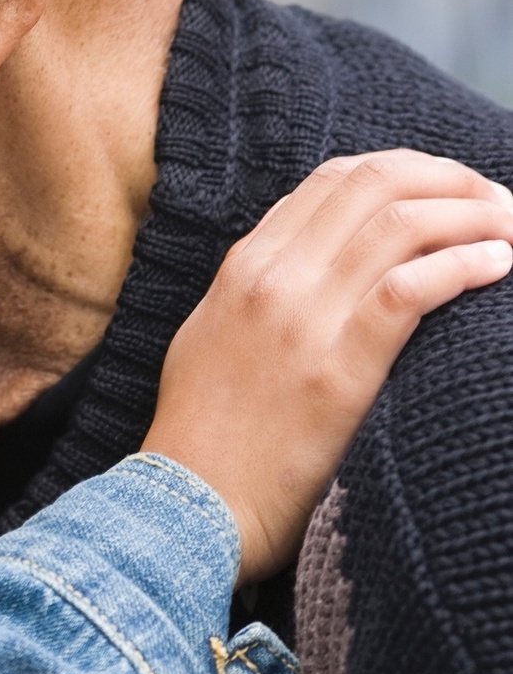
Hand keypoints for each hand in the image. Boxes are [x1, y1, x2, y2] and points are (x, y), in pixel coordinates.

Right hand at [143, 149, 512, 583]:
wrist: (192, 503)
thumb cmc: (206, 430)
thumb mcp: (213, 334)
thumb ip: (260, 289)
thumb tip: (319, 261)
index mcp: (244, 265)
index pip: (336, 178)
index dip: (410, 170)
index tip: (452, 192)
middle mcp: (271, 278)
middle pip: (377, 184)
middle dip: (453, 181)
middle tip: (499, 204)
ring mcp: (302, 321)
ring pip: (401, 225)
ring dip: (474, 217)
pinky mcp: (337, 372)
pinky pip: (410, 290)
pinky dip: (465, 266)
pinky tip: (500, 267)